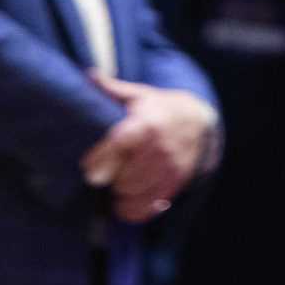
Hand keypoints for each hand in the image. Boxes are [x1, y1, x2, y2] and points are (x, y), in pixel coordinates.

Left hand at [82, 76, 216, 223]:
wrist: (198, 121)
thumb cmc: (159, 108)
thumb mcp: (139, 95)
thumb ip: (112, 88)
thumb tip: (88, 74)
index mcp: (148, 124)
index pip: (121, 144)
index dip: (101, 159)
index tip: (87, 168)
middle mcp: (161, 148)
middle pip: (125, 177)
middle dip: (109, 179)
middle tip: (102, 174)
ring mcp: (171, 169)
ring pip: (135, 194)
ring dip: (120, 194)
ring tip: (115, 185)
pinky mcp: (175, 184)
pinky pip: (149, 207)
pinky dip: (133, 210)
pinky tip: (125, 201)